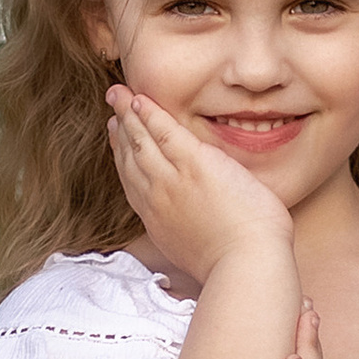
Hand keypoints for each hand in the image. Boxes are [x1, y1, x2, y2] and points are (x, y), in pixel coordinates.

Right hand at [105, 85, 295, 282]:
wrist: (246, 265)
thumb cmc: (236, 264)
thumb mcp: (198, 249)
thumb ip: (190, 229)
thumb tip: (196, 224)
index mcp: (157, 221)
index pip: (133, 181)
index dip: (121, 156)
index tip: (117, 138)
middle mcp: (156, 199)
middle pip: (130, 158)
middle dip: (119, 130)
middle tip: (112, 110)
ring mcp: (171, 181)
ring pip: (141, 141)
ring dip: (127, 114)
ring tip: (118, 94)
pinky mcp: (194, 164)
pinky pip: (164, 132)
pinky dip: (149, 114)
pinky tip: (139, 99)